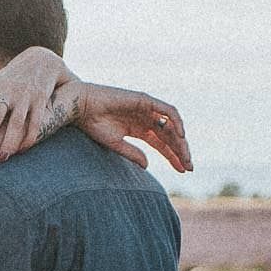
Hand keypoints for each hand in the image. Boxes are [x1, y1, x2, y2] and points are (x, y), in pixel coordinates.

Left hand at [0, 46, 66, 160]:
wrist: (41, 60)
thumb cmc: (10, 80)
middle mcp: (8, 90)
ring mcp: (25, 94)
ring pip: (16, 122)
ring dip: (9, 141)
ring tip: (2, 158)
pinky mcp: (41, 99)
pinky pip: (35, 123)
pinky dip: (28, 138)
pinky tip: (22, 150)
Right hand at [70, 82, 192, 173]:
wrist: (82, 106)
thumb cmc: (93, 125)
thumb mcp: (115, 143)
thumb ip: (132, 153)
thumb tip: (148, 165)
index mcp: (139, 129)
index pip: (162, 145)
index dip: (173, 157)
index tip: (183, 171)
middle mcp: (146, 118)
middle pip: (170, 137)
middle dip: (180, 152)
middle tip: (189, 167)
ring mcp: (147, 108)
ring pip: (171, 125)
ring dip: (180, 141)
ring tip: (185, 156)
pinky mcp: (146, 100)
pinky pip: (167, 111)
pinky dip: (176, 122)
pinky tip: (181, 136)